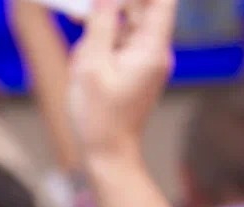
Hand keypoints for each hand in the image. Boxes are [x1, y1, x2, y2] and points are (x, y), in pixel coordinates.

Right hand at [68, 0, 176, 165]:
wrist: (108, 154)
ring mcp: (147, 61)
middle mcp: (155, 51)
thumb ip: (100, 25)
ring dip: (100, 35)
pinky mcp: (136, 70)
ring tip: (84, 64)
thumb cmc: (99, 116)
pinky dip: (100, 49)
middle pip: (140, 9)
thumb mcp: (92, 66)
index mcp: (151, 48)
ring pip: (124, 28)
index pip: (160, 0)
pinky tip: (86, 69)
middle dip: (111, 9)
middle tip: (85, 22)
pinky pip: (119, 46)